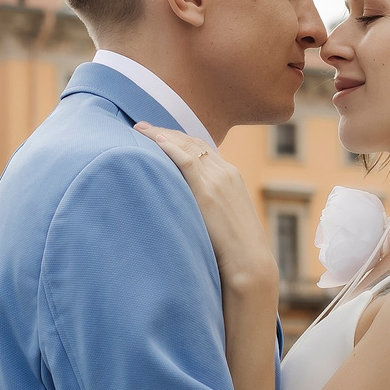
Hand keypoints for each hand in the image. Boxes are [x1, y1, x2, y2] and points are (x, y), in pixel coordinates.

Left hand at [133, 122, 279, 293]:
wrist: (250, 263)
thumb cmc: (234, 250)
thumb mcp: (224, 218)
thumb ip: (209, 204)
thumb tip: (186, 207)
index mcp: (231, 176)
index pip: (202, 148)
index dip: (178, 138)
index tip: (158, 134)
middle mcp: (226, 172)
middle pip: (192, 142)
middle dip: (165, 132)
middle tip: (141, 126)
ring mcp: (219, 180)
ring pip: (187, 147)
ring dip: (161, 135)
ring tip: (139, 129)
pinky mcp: (209, 192)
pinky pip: (188, 161)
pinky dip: (171, 148)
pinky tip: (155, 141)